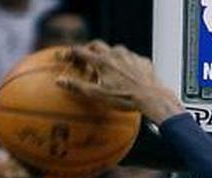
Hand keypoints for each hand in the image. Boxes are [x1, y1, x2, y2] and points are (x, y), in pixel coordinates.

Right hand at [57, 41, 183, 122]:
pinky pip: (131, 58)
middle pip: (97, 45)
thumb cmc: (124, 98)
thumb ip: (78, 87)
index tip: (64, 57)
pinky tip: (127, 74)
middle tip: (85, 58)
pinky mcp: (142, 60)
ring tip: (108, 68)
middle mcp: (115, 53)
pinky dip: (125, 63)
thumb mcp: (98, 95)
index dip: (70, 53)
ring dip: (108, 55)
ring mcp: (130, 55)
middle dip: (89, 49)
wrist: (152, 97)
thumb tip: (59, 80)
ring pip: (115, 50)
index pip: (81, 51)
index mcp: (102, 61)